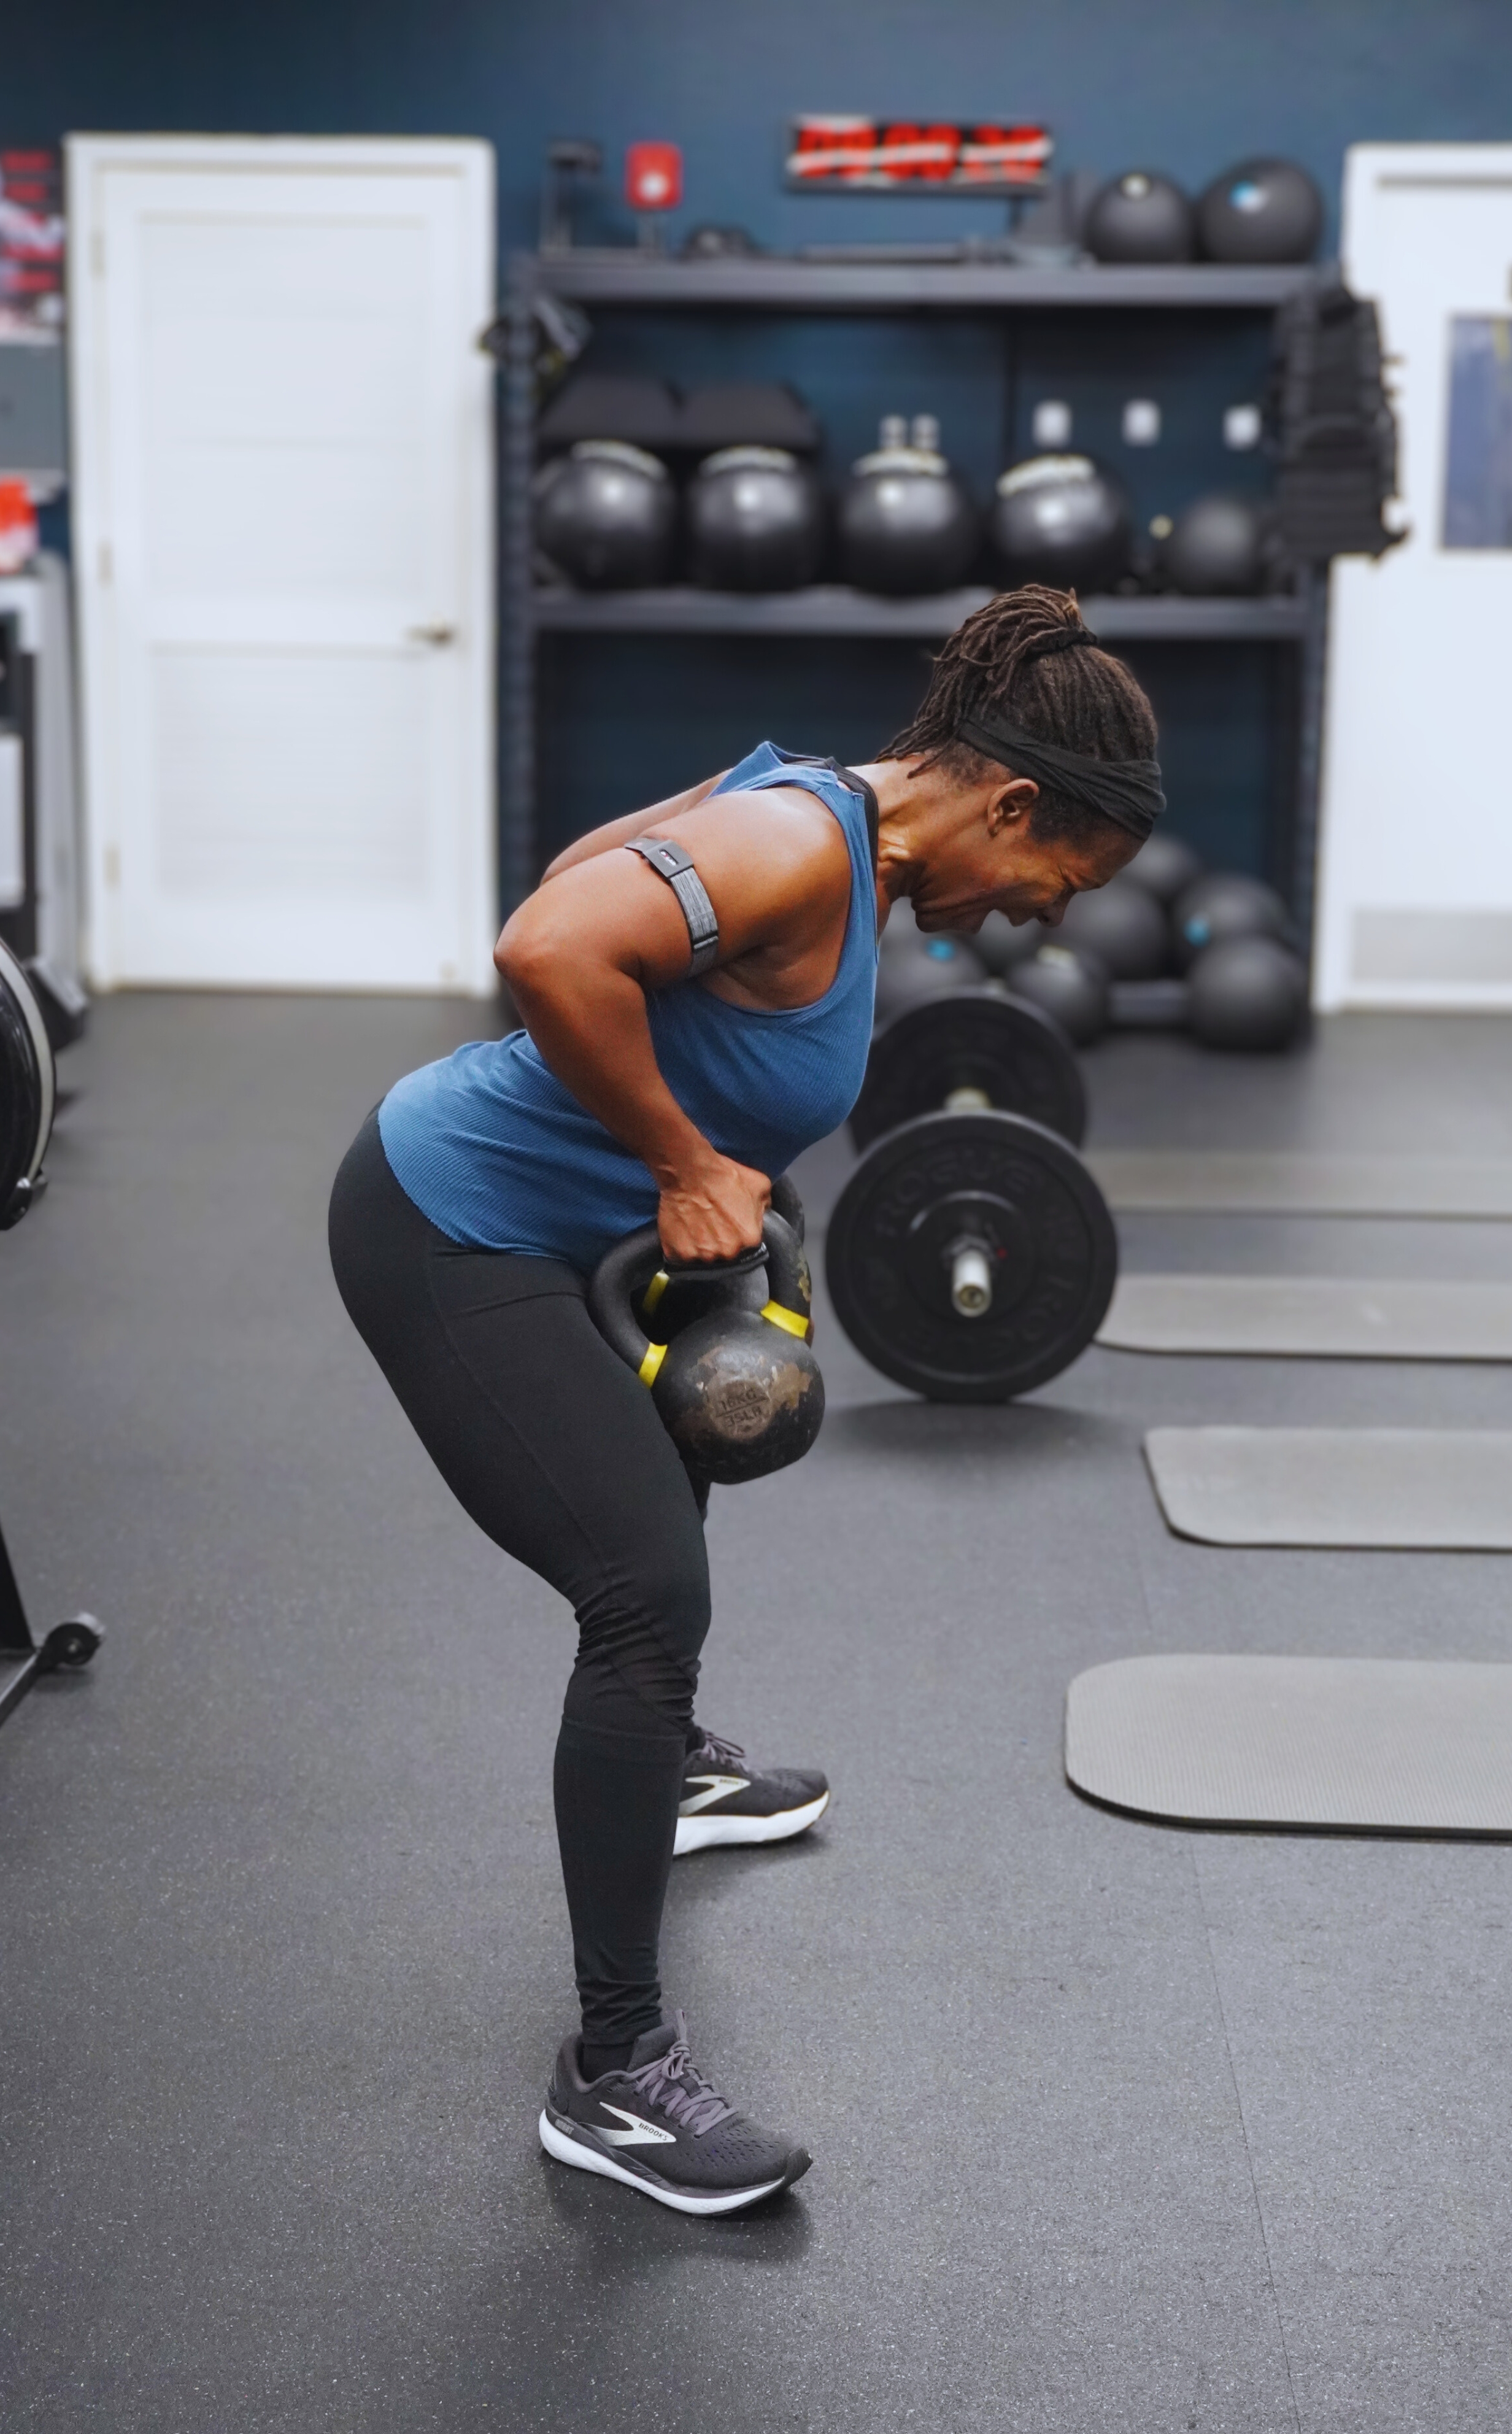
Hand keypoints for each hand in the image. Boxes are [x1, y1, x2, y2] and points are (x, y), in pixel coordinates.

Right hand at [657, 1152, 769, 1266]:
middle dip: (721, 1240)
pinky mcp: (681, 1253)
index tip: (729, 1222)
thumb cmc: (723, 1175)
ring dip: (702, 1244)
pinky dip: (683, 1245)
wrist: (690, 1171)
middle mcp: (728, 1251)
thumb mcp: (760, 1184)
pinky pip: (684, 1256)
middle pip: (726, 1253)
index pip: (747, 1244)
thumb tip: (762, 1214)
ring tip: (697, 1223)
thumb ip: (765, 1206)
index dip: (738, 1232)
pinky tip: (684, 1229)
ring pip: (705, 1256)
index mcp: (750, 1238)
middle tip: (712, 1221)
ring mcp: (703, 1255)